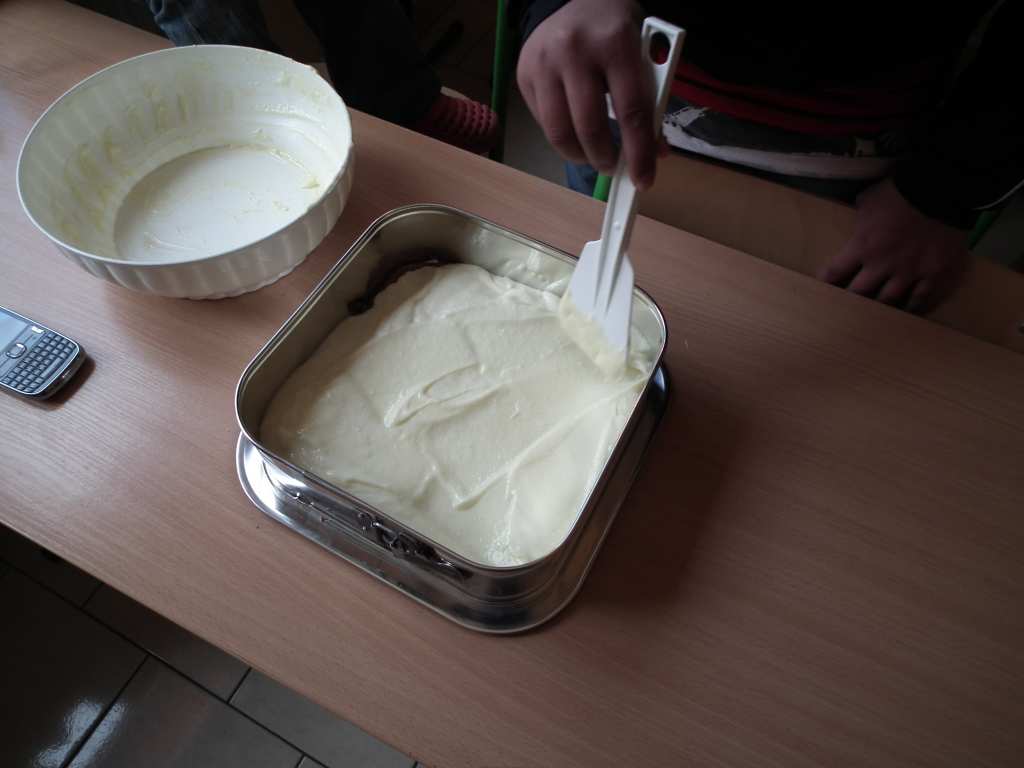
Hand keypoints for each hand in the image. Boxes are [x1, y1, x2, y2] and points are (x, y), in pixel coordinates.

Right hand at [517, 0, 657, 187]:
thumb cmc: (617, 32)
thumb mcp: (644, 56)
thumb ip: (651, 100)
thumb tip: (655, 153)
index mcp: (615, 43)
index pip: (631, 111)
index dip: (638, 152)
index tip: (643, 180)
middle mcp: (573, 51)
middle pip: (589, 127)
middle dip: (604, 159)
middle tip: (613, 167)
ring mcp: (543, 63)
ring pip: (559, 132)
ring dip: (579, 155)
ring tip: (593, 156)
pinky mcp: (524, 74)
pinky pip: (544, 123)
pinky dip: (562, 138)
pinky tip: (574, 133)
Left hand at [819, 178, 969, 313]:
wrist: (941, 191)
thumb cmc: (900, 192)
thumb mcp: (869, 200)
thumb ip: (860, 217)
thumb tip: (859, 223)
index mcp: (862, 247)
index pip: (834, 272)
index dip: (826, 282)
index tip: (822, 289)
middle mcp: (882, 265)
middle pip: (859, 293)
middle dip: (851, 300)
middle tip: (846, 307)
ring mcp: (910, 272)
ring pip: (889, 299)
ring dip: (879, 307)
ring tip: (873, 315)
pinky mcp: (934, 273)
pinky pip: (921, 297)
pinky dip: (913, 306)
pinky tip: (908, 311)